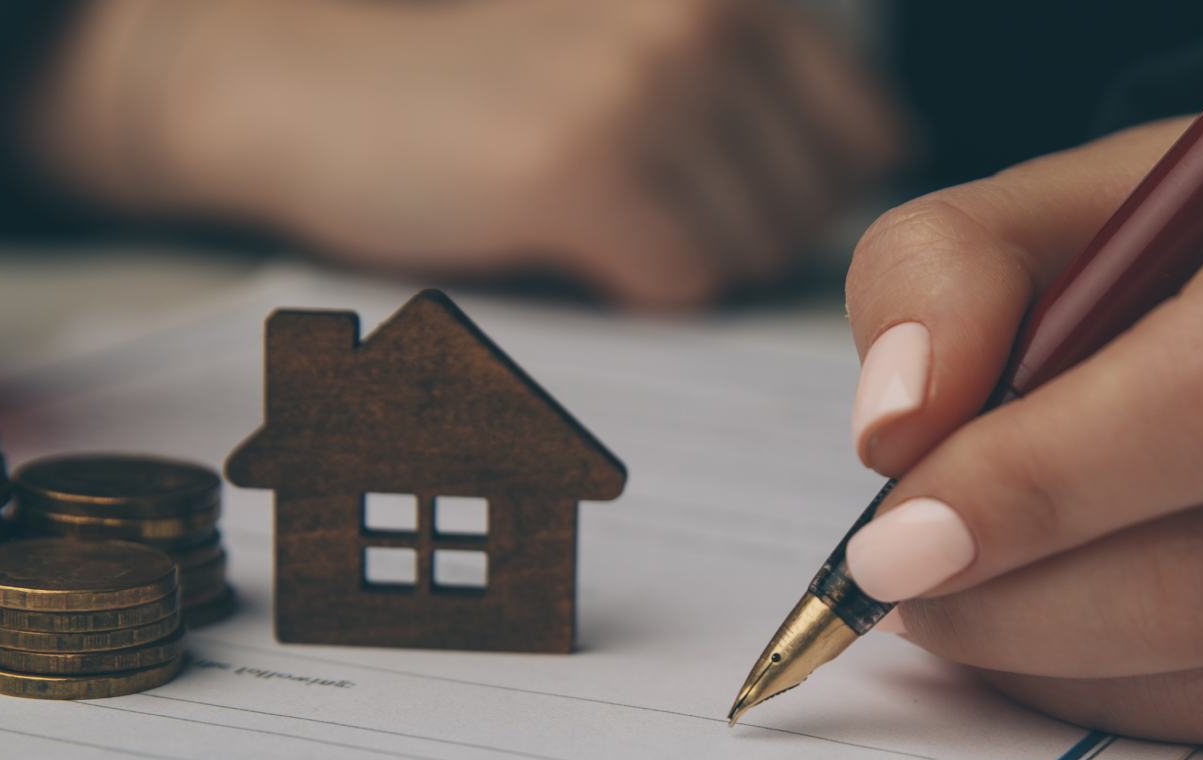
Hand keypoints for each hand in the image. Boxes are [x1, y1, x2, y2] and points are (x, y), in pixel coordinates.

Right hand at [26, 0, 905, 305]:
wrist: (310, 91)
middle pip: (810, 208)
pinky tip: (559, 237)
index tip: (702, 187)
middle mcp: (708, 16)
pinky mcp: (586, 166)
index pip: (866, 133)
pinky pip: (683, 286)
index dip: (790, 193)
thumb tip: (892, 147)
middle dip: (732, 233)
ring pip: (751, 253)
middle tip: (624, 197)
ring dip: (676, 262)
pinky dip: (628, 289)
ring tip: (585, 206)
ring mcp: (649, 85)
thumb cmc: (486, 91)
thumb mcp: (649, 55)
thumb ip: (767, 91)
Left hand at [840, 105, 1202, 742]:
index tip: (892, 538)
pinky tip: (1051, 639)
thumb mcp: (1057, 203)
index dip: (1043, 482)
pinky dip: (1126, 698)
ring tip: (957, 604)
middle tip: (897, 585)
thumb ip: (944, 273)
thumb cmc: (1192, 242)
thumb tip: (899, 428)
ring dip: (1055, 664)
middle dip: (1022, 601)